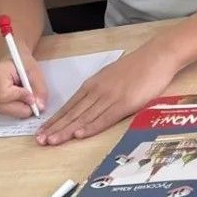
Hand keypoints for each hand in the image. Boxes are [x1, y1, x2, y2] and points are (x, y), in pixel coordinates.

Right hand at [0, 56, 47, 117]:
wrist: (14, 60)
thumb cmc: (23, 63)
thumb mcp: (36, 72)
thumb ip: (40, 89)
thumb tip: (39, 106)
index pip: (4, 94)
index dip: (20, 98)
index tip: (32, 96)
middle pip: (1, 106)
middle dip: (19, 108)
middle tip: (32, 105)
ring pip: (0, 110)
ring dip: (17, 110)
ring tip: (25, 100)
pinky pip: (0, 110)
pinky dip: (13, 110)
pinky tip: (19, 102)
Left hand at [37, 39, 181, 145]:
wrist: (157, 56)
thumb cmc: (137, 68)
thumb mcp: (111, 78)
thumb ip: (99, 91)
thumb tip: (89, 104)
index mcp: (92, 85)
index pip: (69, 106)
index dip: (54, 120)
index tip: (42, 131)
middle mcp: (97, 91)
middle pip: (72, 113)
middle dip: (54, 128)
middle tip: (39, 140)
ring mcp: (110, 97)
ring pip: (84, 117)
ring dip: (66, 130)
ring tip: (51, 141)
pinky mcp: (124, 103)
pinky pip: (104, 118)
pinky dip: (90, 127)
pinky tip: (79, 135)